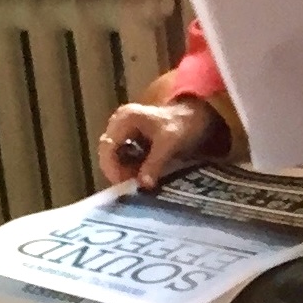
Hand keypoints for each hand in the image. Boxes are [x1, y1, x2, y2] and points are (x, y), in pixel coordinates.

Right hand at [96, 97, 223, 188]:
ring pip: (115, 156)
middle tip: (133, 186)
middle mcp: (118, 122)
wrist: (195, 116)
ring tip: (140, 181)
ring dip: (125, 170)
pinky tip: (143, 174)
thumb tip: (143, 185)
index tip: (124, 184)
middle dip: (119, 170)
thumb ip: (155, 163)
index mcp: (125, 118)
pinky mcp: (128, 138)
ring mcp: (122, 129)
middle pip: (108, 152)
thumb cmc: (182, 124)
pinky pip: (123, 156)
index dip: (112, 167)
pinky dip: (131, 167)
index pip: (107, 146)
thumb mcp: (169, 143)